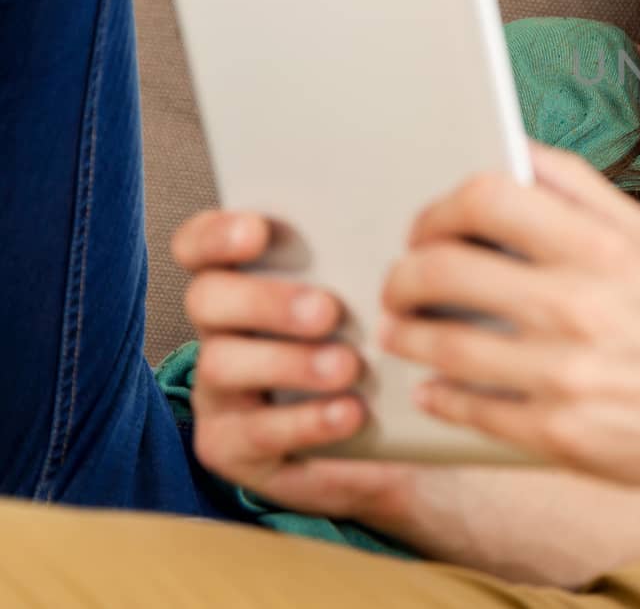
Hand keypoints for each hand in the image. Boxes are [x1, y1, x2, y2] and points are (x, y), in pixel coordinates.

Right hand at [172, 210, 409, 518]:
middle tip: (327, 311)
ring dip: (289, 364)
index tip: (256, 231)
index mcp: (240, 280)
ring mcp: (216, 391)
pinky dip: (305, 423)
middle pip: (208, 300)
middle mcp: (217, 331)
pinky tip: (351, 414)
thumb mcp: (364, 303)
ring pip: (222, 367)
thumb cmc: (369, 345)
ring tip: (348, 367)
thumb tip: (402, 236)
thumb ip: (361, 267)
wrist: (379, 437)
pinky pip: (252, 435)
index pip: (199, 245)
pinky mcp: (229, 447)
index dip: (216, 234)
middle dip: (265, 301)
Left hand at [379, 143, 639, 487]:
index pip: (486, 198)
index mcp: (600, 245)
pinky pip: (468, 408)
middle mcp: (581, 305)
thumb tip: (509, 149)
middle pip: (446, 270)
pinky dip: (437, 395)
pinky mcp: (560, 434)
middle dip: (404, 276)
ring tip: (401, 331)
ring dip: (406, 335)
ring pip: (444, 345)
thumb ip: (576, 186)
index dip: (438, 209)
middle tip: (400, 283)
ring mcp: (568, 374)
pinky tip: (433, 386)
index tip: (426, 228)